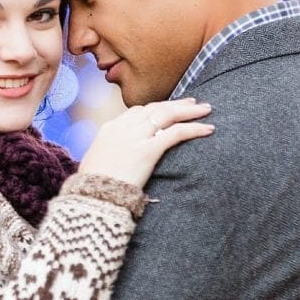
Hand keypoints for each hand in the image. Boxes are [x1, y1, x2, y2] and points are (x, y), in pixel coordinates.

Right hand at [77, 98, 213, 187]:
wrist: (93, 197)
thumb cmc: (91, 188)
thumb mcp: (94, 164)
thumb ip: (108, 155)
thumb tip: (115, 160)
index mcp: (108, 130)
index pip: (136, 111)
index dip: (155, 108)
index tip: (168, 109)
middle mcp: (122, 128)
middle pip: (154, 108)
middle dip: (175, 104)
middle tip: (192, 102)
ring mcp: (135, 138)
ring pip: (167, 114)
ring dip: (189, 111)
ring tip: (206, 110)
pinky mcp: (148, 150)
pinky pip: (175, 133)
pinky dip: (194, 129)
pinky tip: (208, 129)